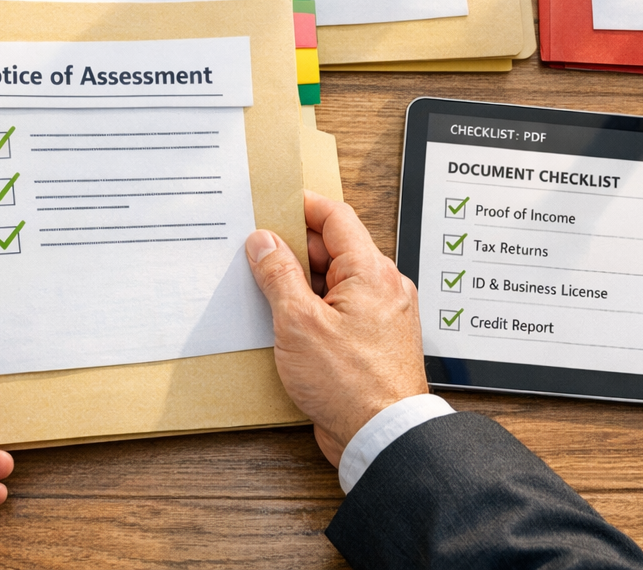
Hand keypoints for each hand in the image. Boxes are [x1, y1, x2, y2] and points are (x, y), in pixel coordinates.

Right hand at [245, 189, 428, 468]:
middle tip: (258, 254)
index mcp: (371, 272)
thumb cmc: (352, 386)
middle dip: (294, 249)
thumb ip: (279, 275)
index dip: (302, 206)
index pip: (336, 217)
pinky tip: (287, 322)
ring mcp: (381, 314)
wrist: (383, 437)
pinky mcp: (373, 340)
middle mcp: (383, 288)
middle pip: (334, 248)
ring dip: (302, 283)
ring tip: (267, 293)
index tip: (272, 206)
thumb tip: (264, 243)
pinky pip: (340, 308)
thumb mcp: (299, 322)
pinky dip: (314, 308)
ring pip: (335, 281)